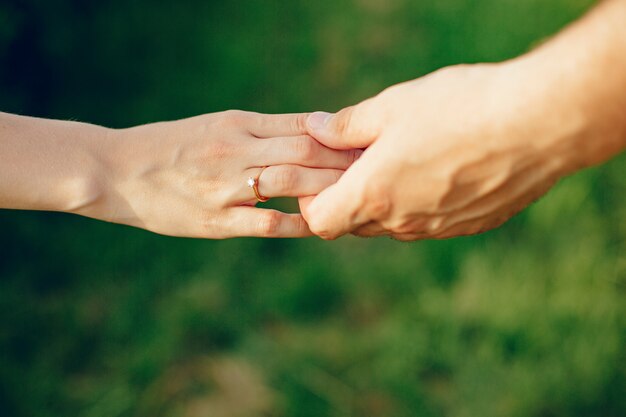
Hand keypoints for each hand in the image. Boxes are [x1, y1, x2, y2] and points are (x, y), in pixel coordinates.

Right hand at [84, 111, 359, 237]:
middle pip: (307, 152)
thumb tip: (311, 133)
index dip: (342, 137)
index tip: (370, 145)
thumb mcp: (218, 125)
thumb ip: (263, 130)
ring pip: (292, 183)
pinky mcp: (216, 220)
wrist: (118, 170)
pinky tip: (320, 227)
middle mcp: (238, 150)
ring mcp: (227, 186)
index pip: (304, 127)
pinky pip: (266, 224)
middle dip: (347, 163)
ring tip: (358, 198)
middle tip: (379, 172)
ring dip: (329, 190)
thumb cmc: (172, 147)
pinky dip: (297, 225)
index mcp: (240, 124)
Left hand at [299, 61, 595, 239]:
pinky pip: (433, 224)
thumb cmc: (459, 109)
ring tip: (405, 162)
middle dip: (350, 199)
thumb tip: (316, 129)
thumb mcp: (392, 106)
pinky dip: (424, 205)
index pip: (320, 221)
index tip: (323, 176)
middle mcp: (403, 223)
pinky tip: (443, 170)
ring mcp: (439, 229)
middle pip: (357, 225)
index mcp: (373, 194)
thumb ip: (347, 125)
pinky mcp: (472, 226)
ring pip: (396, 225)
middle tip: (362, 162)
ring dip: (388, 202)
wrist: (539, 123)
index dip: (312, 201)